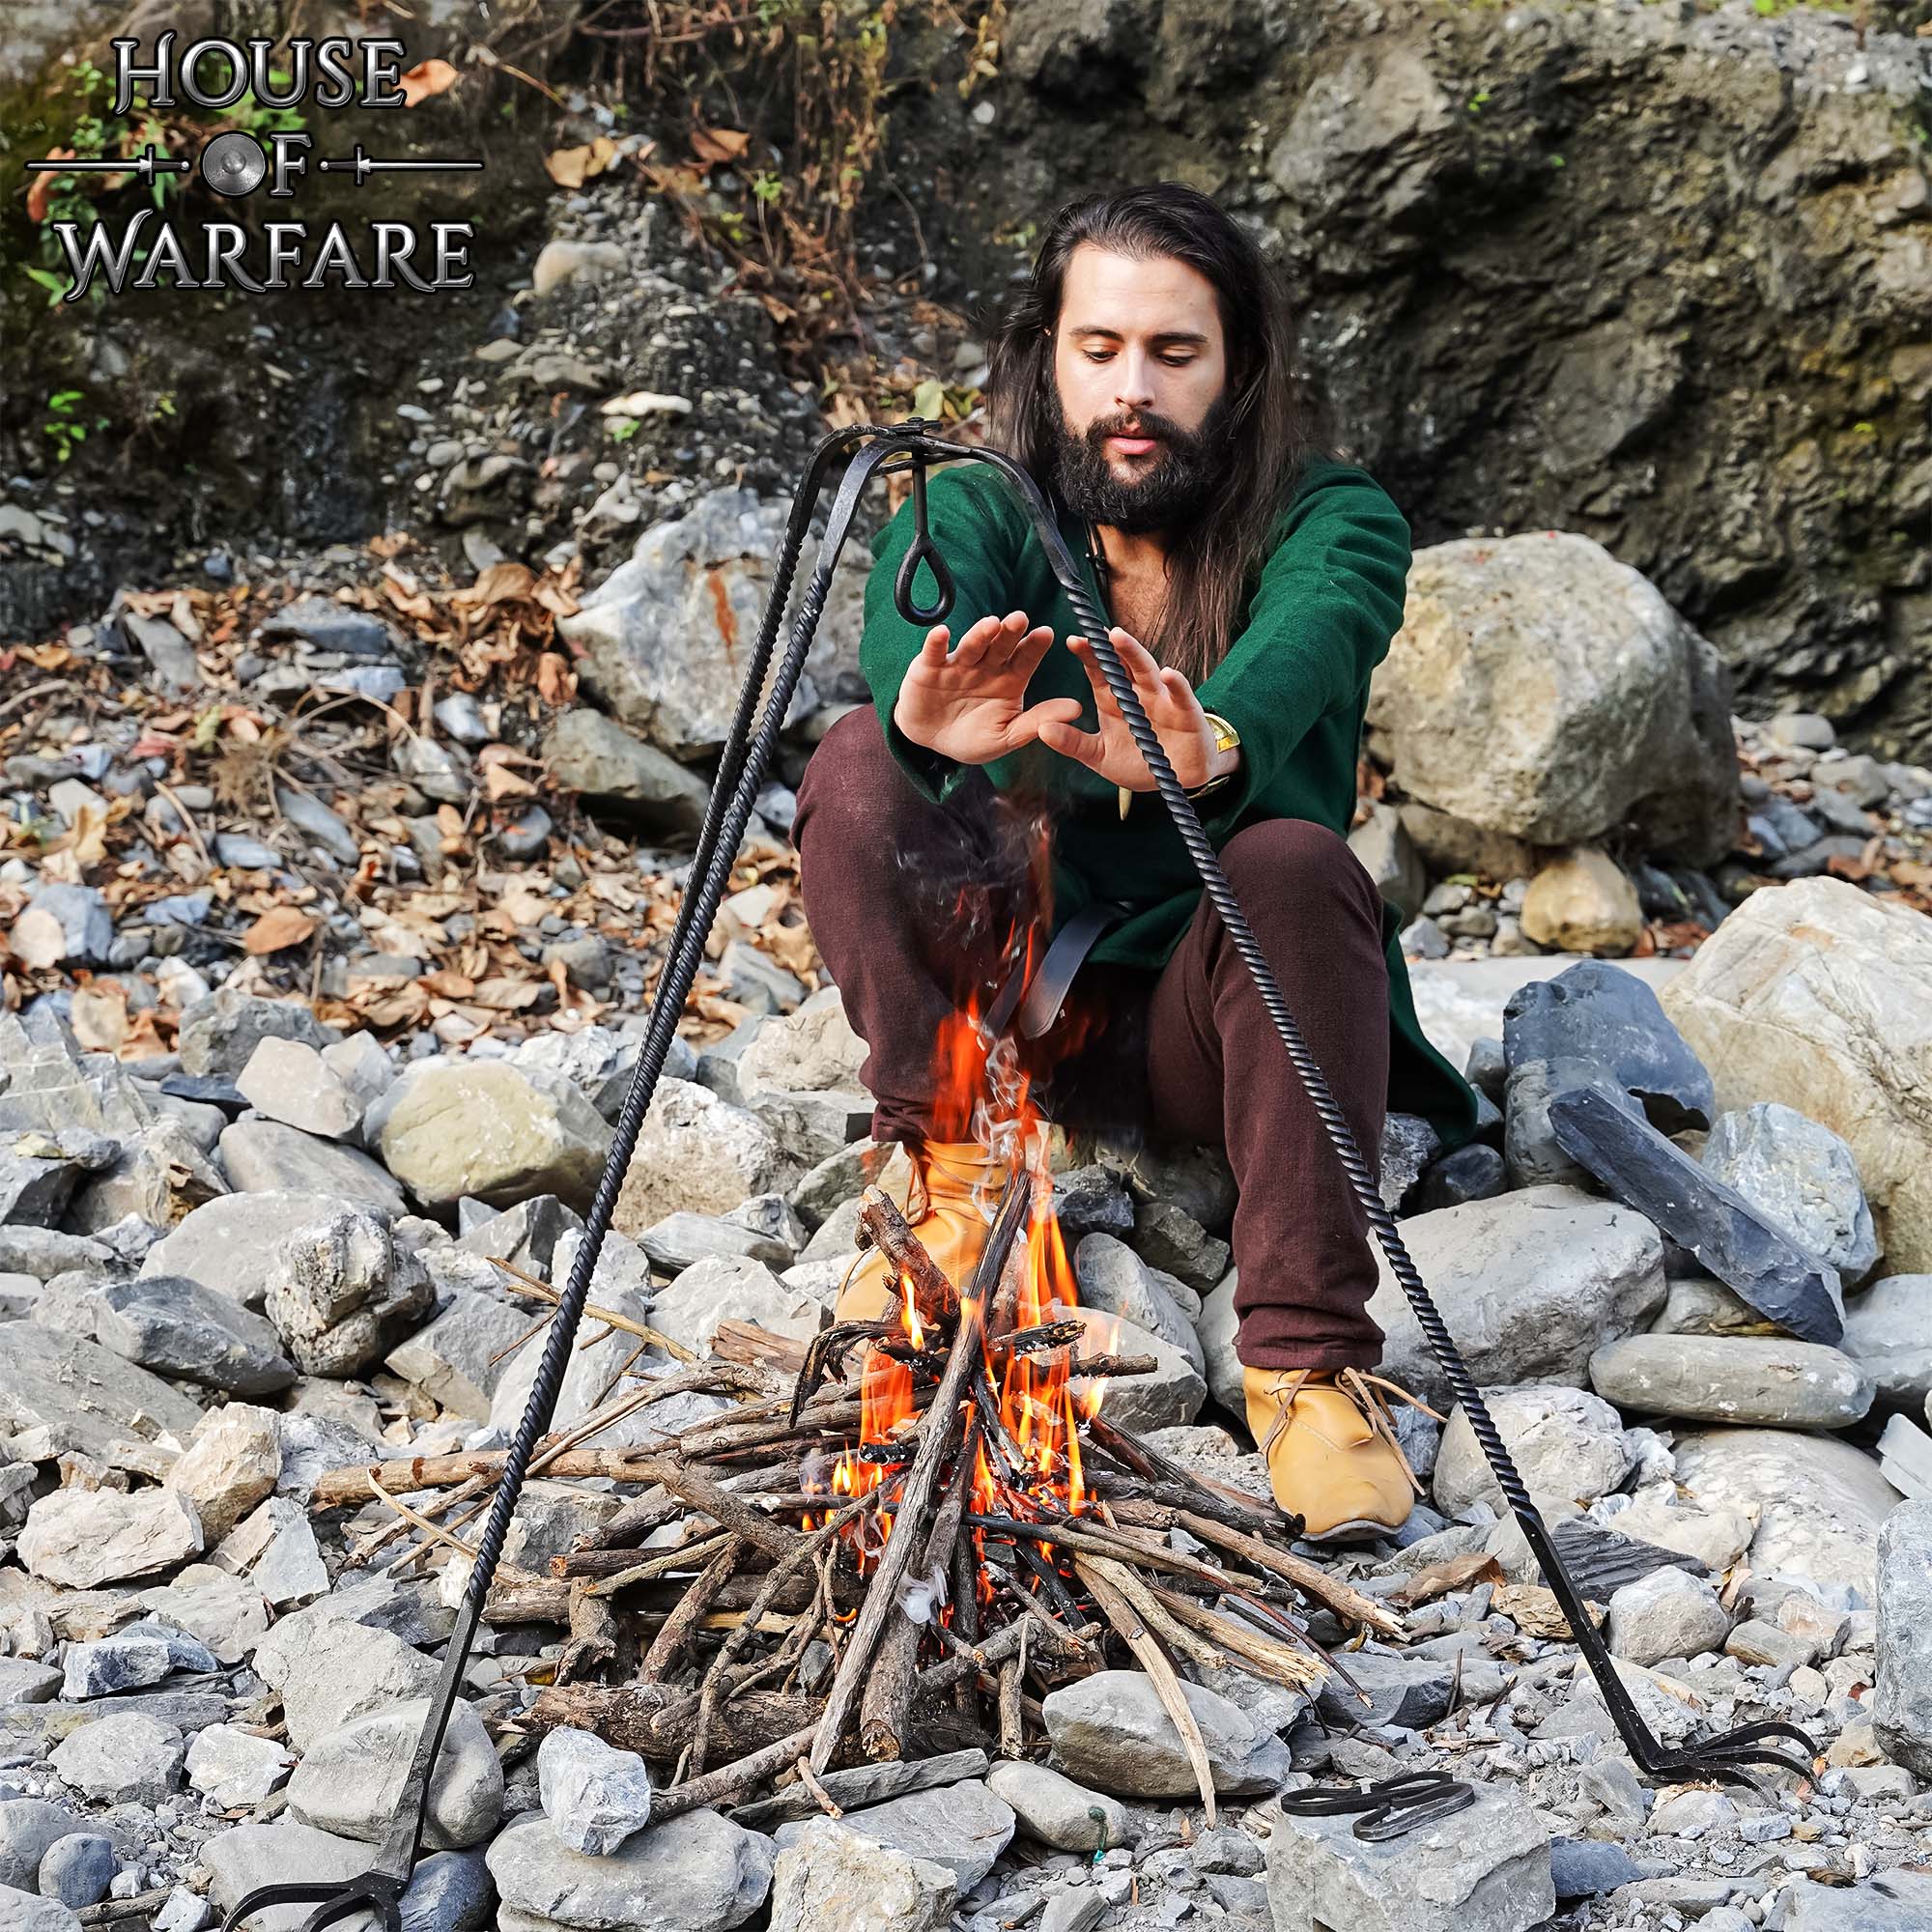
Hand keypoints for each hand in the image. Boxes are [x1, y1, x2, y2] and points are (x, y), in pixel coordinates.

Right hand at [892, 611, 1083, 766]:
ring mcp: (958, 664)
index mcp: (1009, 679)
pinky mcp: (929, 667)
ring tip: (991, 625)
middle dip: (1010, 632)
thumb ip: (1037, 722)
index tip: (1046, 633)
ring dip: (980, 634)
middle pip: (1001, 646)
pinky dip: (936, 643)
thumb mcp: (1006, 736)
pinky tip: (942, 634)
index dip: (1034, 646)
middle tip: (1021, 619)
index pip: (1025, 659)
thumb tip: (1077, 709)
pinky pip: (933, 653)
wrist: (931, 741)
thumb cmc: (972, 737)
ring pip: (971, 646)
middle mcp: (986, 666)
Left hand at [1036, 629, 1240, 792]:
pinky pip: (1181, 696)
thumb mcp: (1100, 756)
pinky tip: (1168, 674)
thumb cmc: (1139, 761)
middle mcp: (1137, 692)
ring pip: (1147, 671)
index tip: (1072, 641)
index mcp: (1113, 699)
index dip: (1087, 655)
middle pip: (1120, 664)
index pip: (1098, 671)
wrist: (1176, 778)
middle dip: (1107, 648)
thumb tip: (1042, 730)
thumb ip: (1073, 743)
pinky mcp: (1186, 712)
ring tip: (1118, 637)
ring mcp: (1162, 699)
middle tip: (1093, 632)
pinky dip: (1176, 685)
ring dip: (1133, 653)